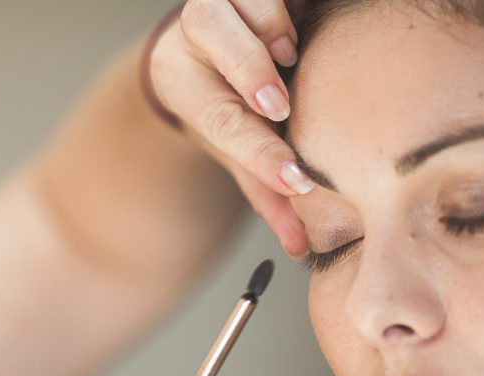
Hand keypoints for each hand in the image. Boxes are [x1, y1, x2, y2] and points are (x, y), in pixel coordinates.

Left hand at [148, 0, 311, 257]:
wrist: (201, 47)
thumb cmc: (224, 102)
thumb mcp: (237, 146)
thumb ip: (266, 191)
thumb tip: (298, 245)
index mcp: (184, 84)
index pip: (222, 124)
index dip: (260, 154)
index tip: (296, 181)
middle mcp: (191, 38)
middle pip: (214, 43)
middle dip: (249, 73)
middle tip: (279, 107)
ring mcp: (216, 4)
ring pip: (240, 7)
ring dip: (269, 34)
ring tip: (288, 58)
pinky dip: (279, 10)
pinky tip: (292, 32)